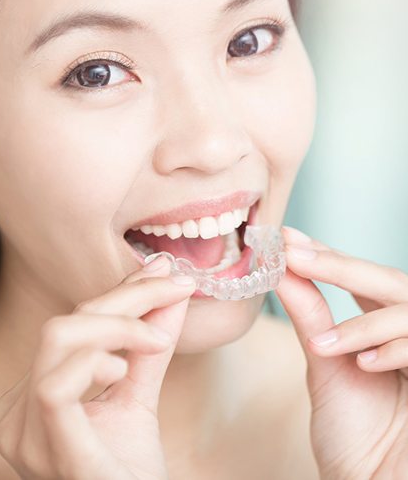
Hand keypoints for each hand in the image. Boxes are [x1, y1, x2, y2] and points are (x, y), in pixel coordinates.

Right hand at [0, 257, 195, 479]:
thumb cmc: (130, 473)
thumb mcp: (139, 397)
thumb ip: (149, 346)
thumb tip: (171, 290)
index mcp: (31, 397)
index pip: (71, 325)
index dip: (119, 291)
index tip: (164, 272)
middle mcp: (17, 413)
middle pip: (64, 324)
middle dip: (122, 298)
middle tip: (173, 289)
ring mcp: (24, 436)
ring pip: (57, 341)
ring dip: (115, 326)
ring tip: (154, 340)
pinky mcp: (49, 453)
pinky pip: (55, 387)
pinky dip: (94, 362)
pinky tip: (121, 371)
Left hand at [275, 226, 407, 479]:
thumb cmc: (354, 437)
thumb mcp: (326, 366)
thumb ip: (311, 316)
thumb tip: (281, 269)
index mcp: (383, 331)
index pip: (362, 279)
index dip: (329, 256)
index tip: (289, 239)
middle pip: (391, 282)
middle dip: (342, 266)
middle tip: (296, 254)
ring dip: (365, 322)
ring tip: (327, 345)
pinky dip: (394, 349)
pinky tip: (365, 363)